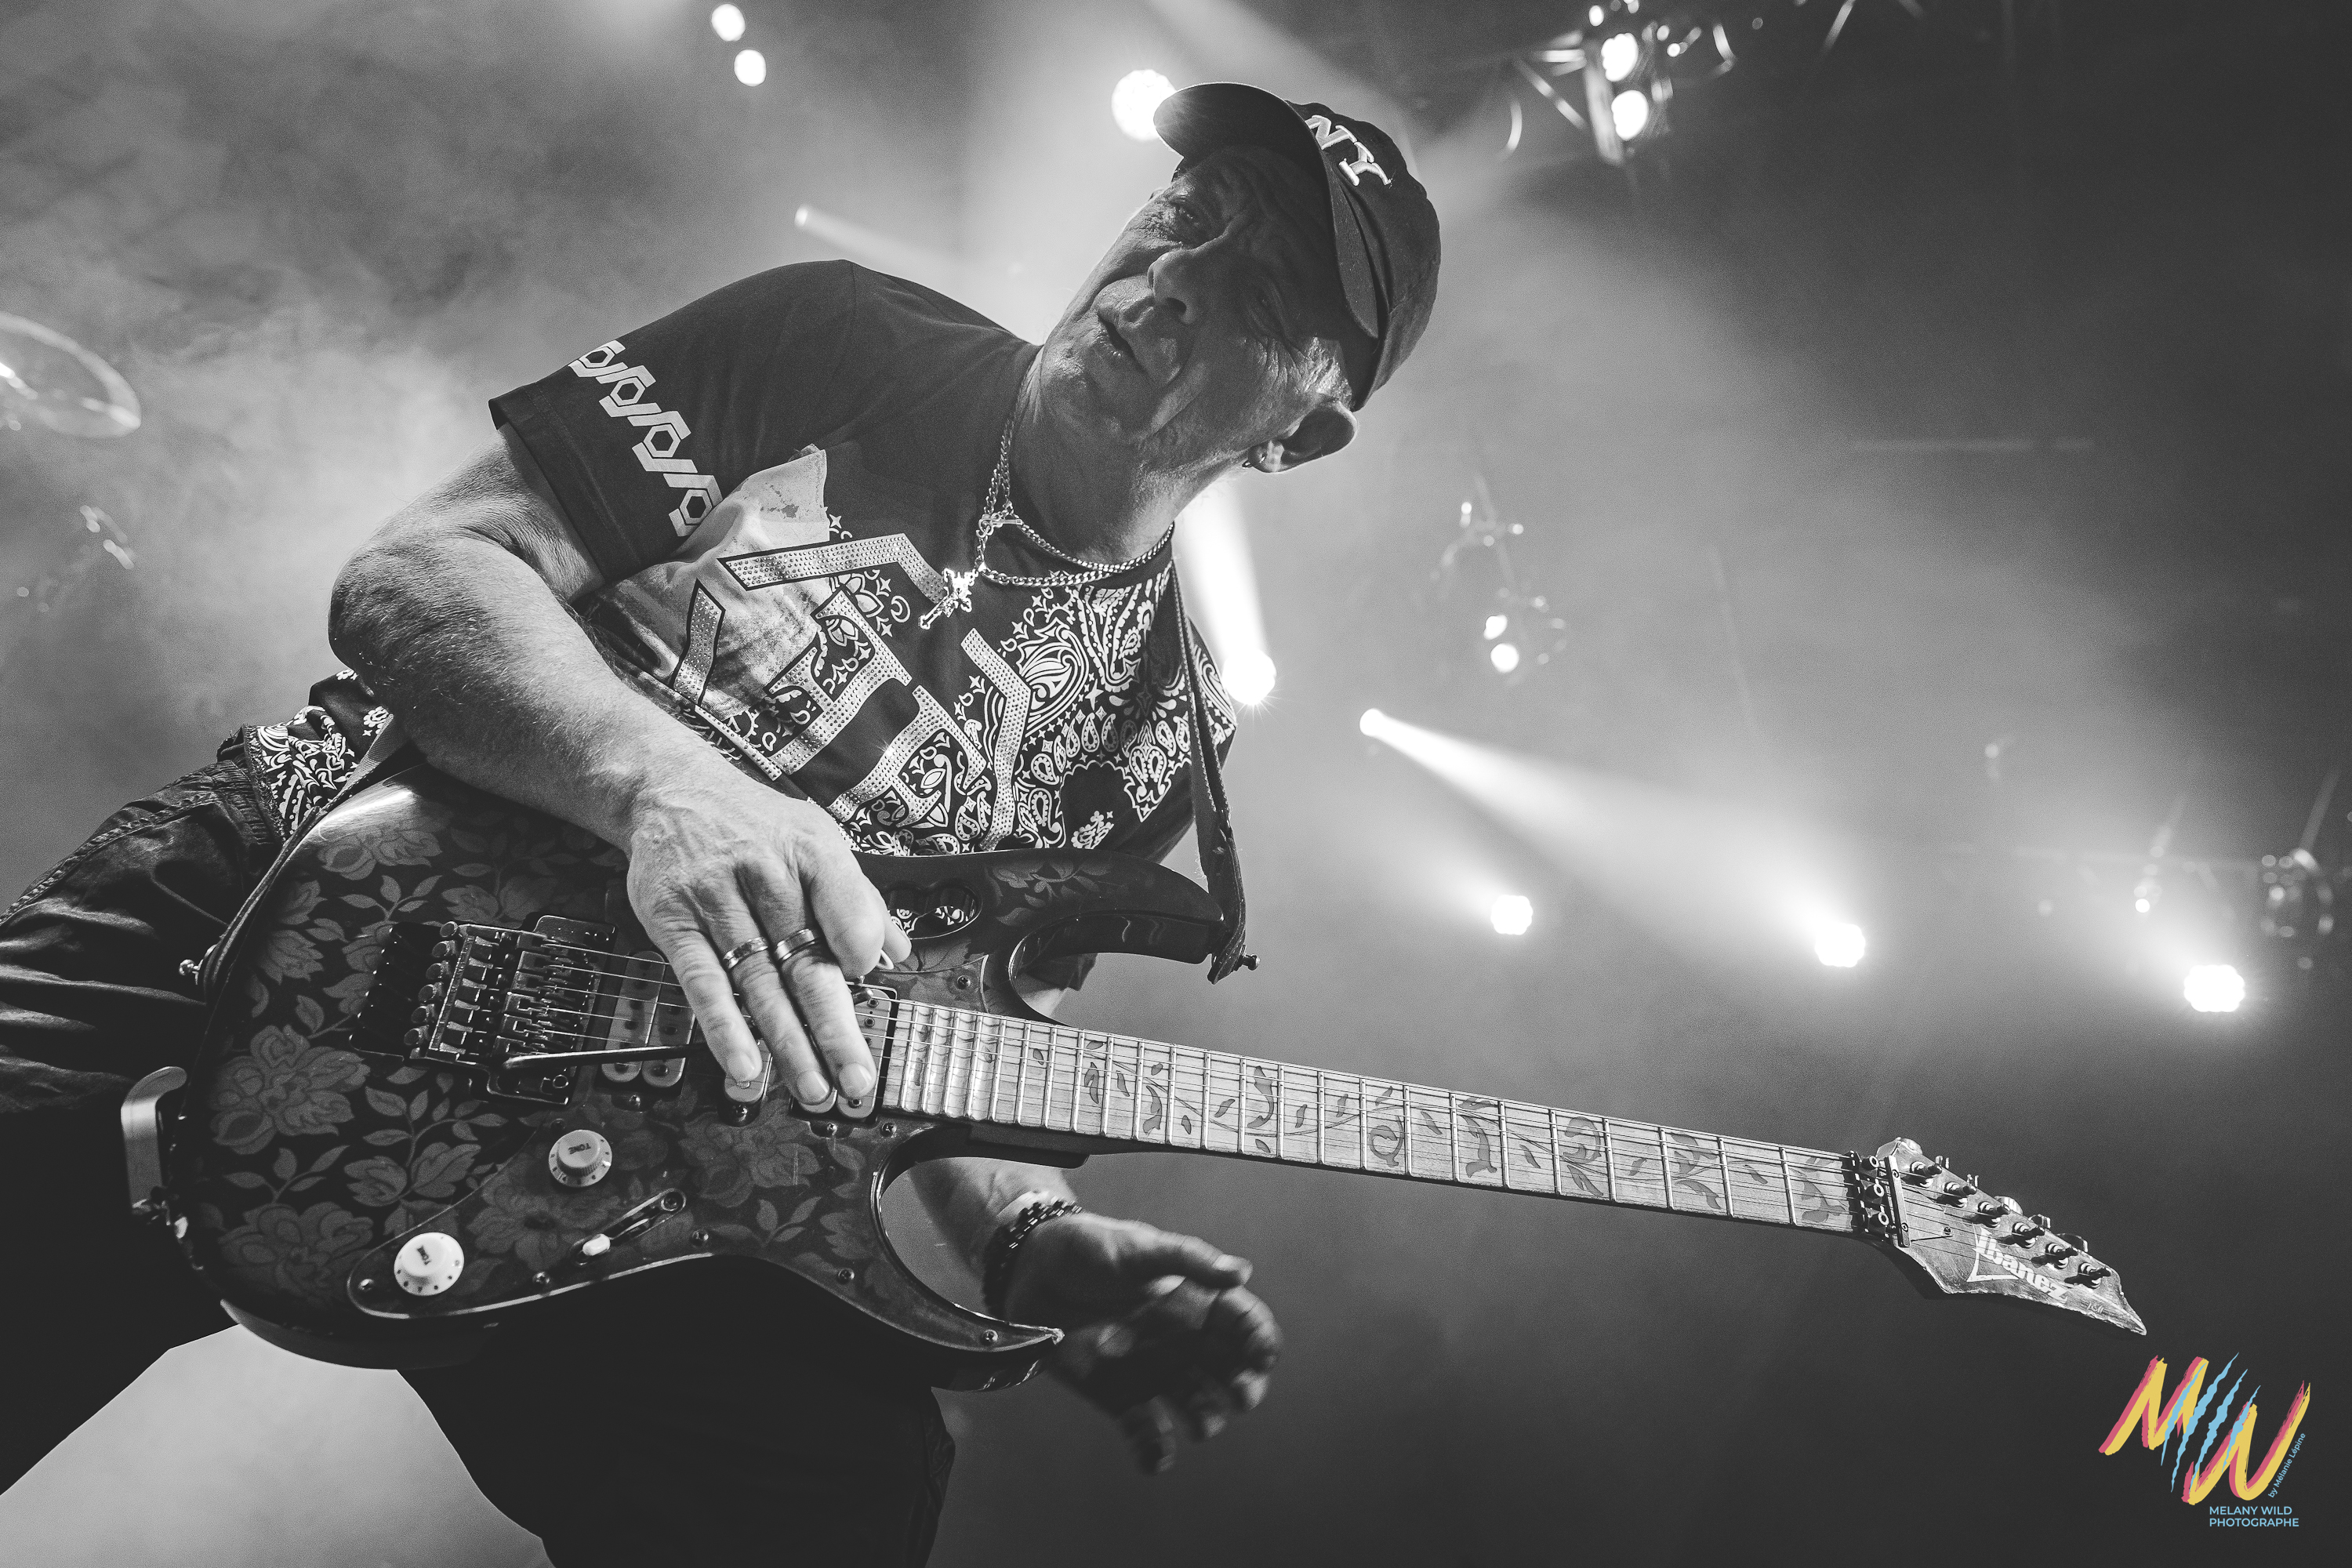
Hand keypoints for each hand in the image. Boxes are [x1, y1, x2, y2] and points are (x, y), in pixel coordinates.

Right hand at [620, 759, 909, 1111]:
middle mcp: (763, 872)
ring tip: (814, 1088)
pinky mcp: (673, 922)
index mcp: (809, 850)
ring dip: (787, 1043)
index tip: (869, 979)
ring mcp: (715, 899)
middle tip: (857, 1079)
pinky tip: (745, 1065)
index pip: (843, 899)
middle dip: (834, 1028)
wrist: (669, 791)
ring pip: (758, 983)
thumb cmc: (755, 825)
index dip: (856, 941)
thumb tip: (897, 952)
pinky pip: (702, 982)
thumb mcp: (814, 840)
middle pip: (805, 961)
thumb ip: (855, 899)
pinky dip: (724, 1028)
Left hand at [1000, 1213, 1280, 1472]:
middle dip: (1244, 1387)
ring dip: (1206, 1419)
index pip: (1244, 1323)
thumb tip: (1241, 1271)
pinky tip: (1155, 1458)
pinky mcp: (1121, 1397)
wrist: (1031, 1271)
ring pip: (1197, 1406)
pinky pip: (1147, 1433)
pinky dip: (1154, 1452)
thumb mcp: (1138, 1248)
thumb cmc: (1090, 1249)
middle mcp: (1183, 1340)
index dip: (1260, 1340)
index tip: (1261, 1356)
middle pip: (1231, 1371)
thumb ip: (1188, 1260)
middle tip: (1242, 1396)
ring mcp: (1154, 1371)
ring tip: (1202, 1425)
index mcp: (1196, 1300)